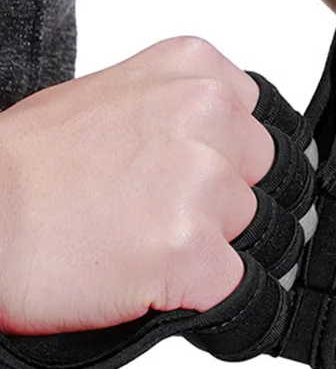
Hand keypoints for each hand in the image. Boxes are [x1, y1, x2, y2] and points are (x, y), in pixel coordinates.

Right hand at [0, 37, 272, 334]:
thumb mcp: (118, 101)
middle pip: (270, 185)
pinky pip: (244, 287)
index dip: (233, 167)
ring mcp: (202, 184)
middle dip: (228, 210)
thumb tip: (240, 158)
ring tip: (144, 244)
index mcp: (196, 72)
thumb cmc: (31, 170)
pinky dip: (206, 295)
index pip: (265, 132)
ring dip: (215, 251)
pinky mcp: (192, 250)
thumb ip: (189, 117)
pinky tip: (151, 281)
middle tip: (158, 216)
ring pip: (260, 236)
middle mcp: (207, 116)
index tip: (190, 179)